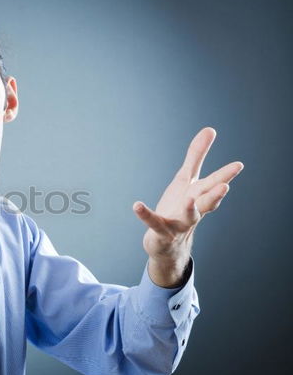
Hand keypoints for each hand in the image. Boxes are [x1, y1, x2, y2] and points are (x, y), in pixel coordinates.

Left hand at [132, 127, 243, 285]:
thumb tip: (210, 129)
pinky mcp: (160, 231)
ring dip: (189, 208)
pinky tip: (137, 205)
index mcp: (199, 196)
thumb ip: (197, 156)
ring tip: (188, 199)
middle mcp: (193, 210)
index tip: (238, 165)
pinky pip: (153, 223)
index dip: (226, 175)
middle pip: (206, 202)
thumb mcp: (186, 180)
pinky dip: (145, 215)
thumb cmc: (179, 207)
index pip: (214, 185)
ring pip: (187, 216)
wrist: (168, 244)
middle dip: (216, 195)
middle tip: (225, 187)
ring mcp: (178, 223)